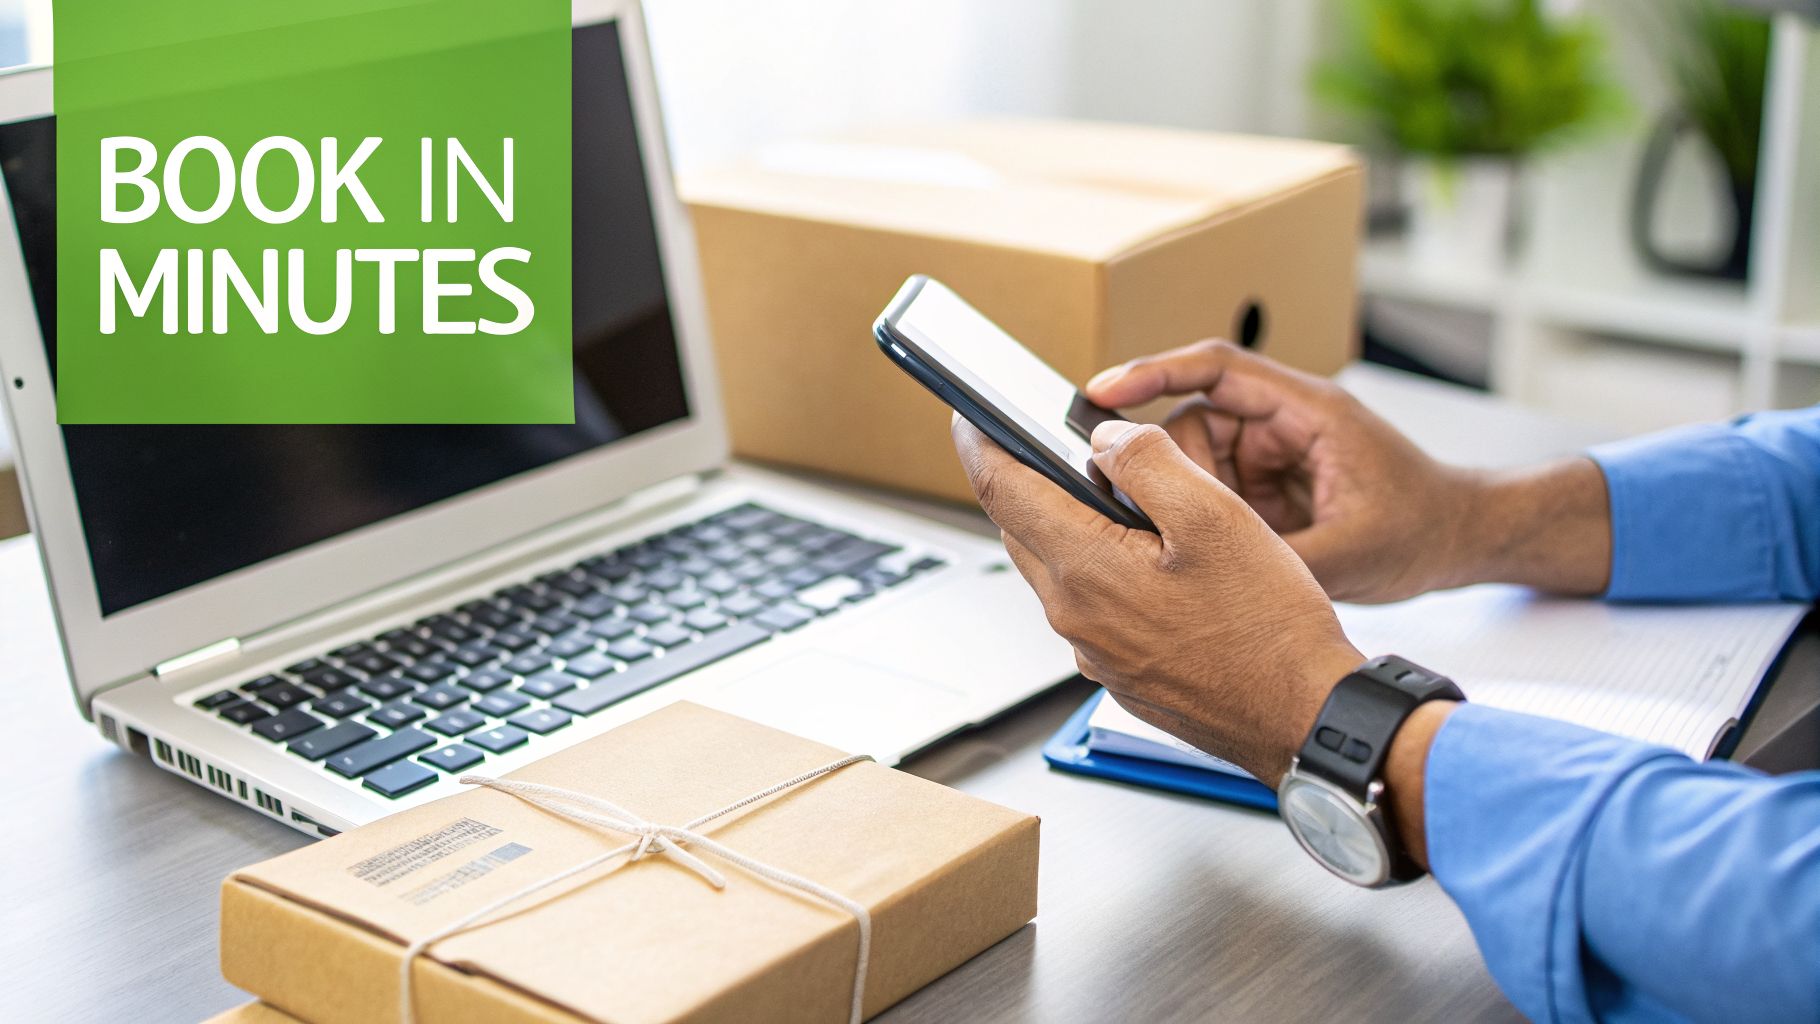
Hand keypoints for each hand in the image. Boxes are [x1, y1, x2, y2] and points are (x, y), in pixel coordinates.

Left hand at [951, 414, 1362, 785]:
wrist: (1301, 717)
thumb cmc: (1269, 627)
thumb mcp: (1216, 516)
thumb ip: (1149, 461)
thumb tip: (1106, 438)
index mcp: (1086, 569)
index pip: (1001, 491)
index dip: (980, 443)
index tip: (971, 415)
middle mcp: (1074, 616)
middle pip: (1023, 528)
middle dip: (1029, 480)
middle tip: (1054, 443)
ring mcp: (1094, 651)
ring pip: (1058, 567)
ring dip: (1071, 525)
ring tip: (1121, 496)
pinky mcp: (1119, 671)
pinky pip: (1090, 606)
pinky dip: (1101, 569)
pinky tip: (1151, 559)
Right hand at [1084, 340, 1492, 603]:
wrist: (1463, 541)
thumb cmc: (1425, 527)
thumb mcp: (1352, 554)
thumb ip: (1277, 559)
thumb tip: (1205, 566)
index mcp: (1307, 412)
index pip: (1215, 369)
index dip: (1152, 371)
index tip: (1102, 390)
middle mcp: (1282, 423)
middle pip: (1190, 422)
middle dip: (1171, 468)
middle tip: (1165, 516)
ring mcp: (1271, 453)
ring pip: (1194, 462)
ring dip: (1191, 502)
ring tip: (1213, 547)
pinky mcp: (1265, 484)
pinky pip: (1212, 493)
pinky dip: (1204, 521)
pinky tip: (1216, 555)